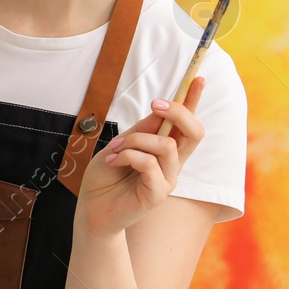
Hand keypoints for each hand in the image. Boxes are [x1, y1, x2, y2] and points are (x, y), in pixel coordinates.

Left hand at [74, 76, 206, 236]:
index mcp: (165, 150)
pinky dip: (129, 156)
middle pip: (195, 132)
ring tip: (116, 149)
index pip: (186, 124)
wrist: (90, 210)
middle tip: (155, 104)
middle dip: (179, 111)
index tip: (198, 77)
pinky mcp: (158, 194)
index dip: (193, 101)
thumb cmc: (104, 178)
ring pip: (167, 145)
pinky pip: (150, 164)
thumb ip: (141, 131)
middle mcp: (172, 164)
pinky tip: (115, 162)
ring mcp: (168, 180)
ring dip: (137, 140)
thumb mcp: (120, 145)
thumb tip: (160, 111)